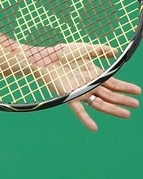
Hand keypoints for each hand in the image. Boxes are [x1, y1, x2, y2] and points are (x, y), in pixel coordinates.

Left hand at [24, 43, 139, 130]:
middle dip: (123, 100)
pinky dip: (86, 119)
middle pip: (109, 95)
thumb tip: (116, 52)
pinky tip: (94, 128)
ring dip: (113, 110)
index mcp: (93, 74)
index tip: (138, 91)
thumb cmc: (63, 53)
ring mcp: (80, 91)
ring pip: (100, 103)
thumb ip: (100, 50)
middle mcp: (89, 85)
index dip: (125, 87)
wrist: (45, 58)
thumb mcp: (84, 49)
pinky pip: (79, 110)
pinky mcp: (69, 96)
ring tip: (126, 115)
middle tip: (136, 105)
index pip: (113, 83)